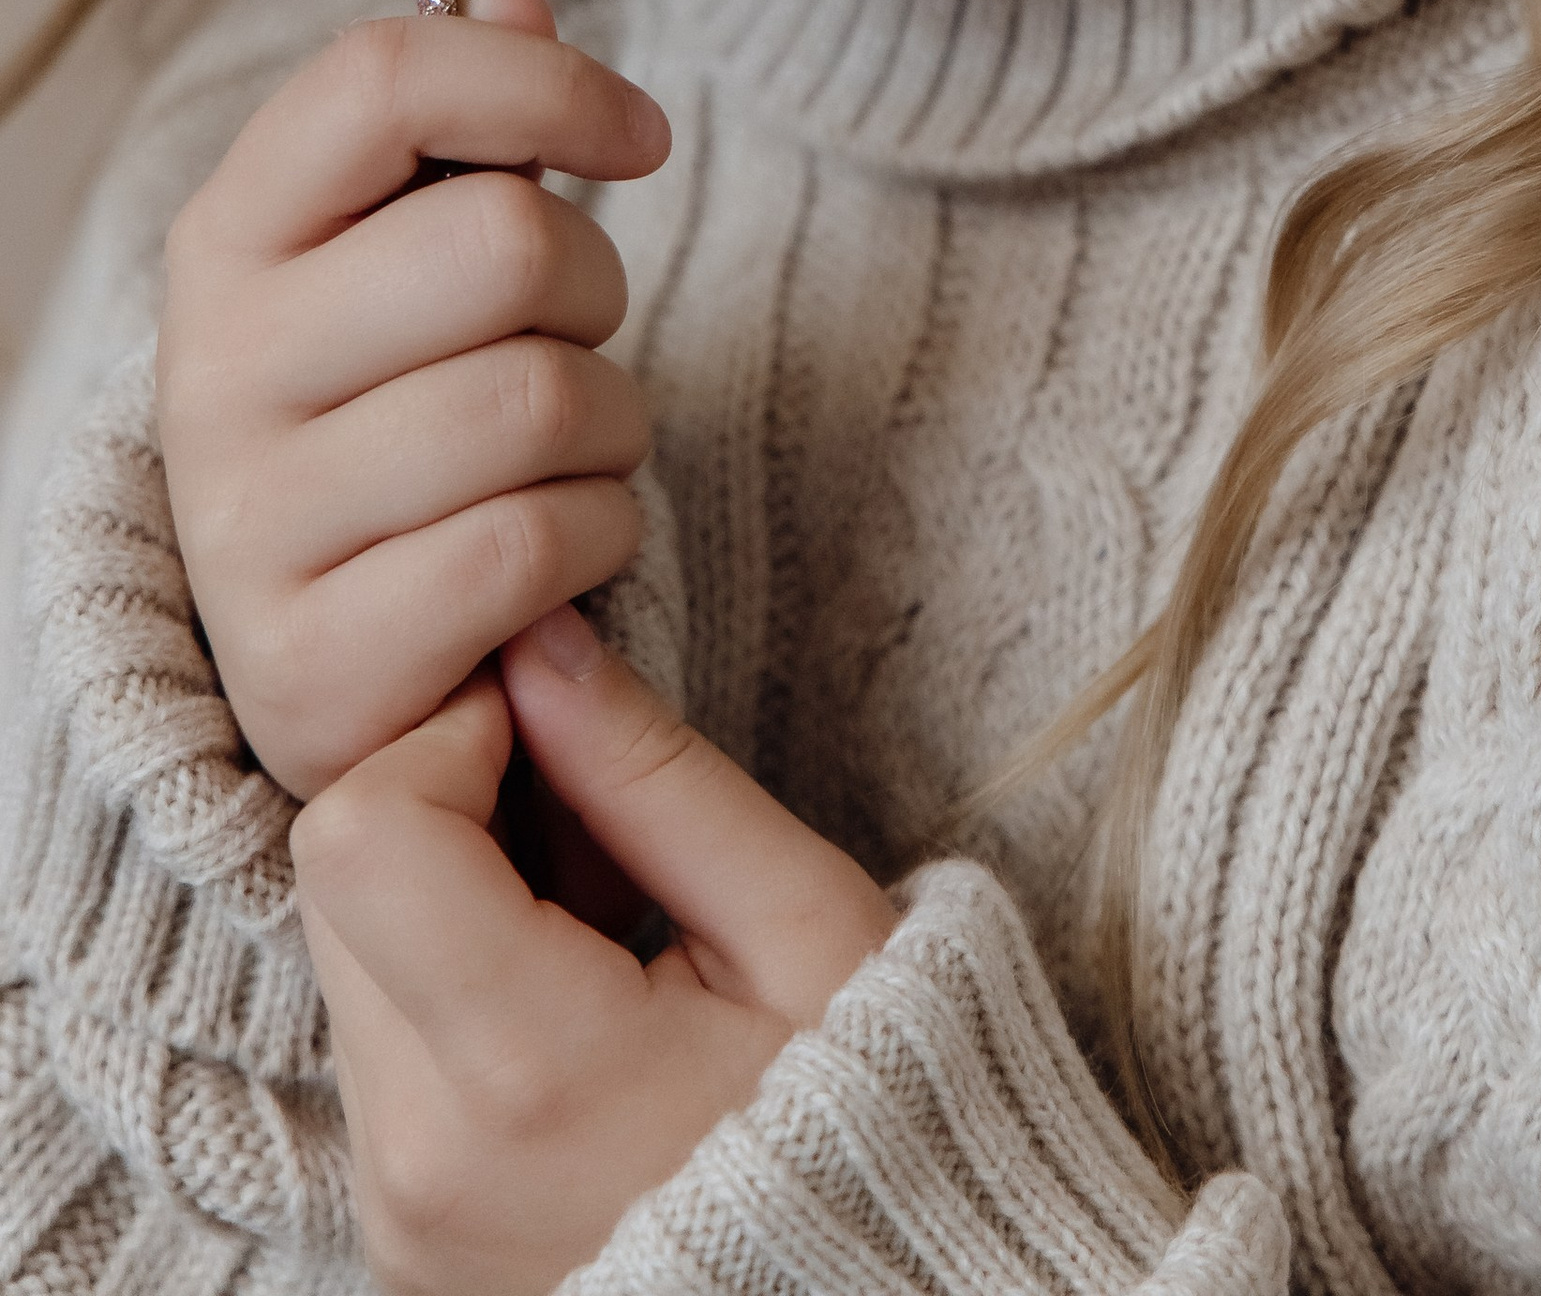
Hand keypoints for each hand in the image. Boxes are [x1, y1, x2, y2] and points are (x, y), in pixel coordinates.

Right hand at [158, 0, 670, 799]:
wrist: (333, 660)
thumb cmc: (398, 415)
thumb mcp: (407, 257)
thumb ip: (463, 123)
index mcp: (229, 236)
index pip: (379, 77)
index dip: (543, 80)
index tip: (637, 134)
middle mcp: (214, 371)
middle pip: (506, 244)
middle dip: (599, 291)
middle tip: (575, 342)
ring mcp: (249, 527)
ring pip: (541, 402)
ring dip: (610, 431)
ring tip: (560, 456)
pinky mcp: (311, 665)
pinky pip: (536, 545)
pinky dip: (596, 540)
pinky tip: (554, 555)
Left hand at [293, 603, 897, 1295]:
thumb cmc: (869, 1110)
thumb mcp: (806, 925)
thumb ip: (654, 776)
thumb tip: (538, 642)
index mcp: (534, 1073)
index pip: (367, 830)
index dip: (453, 736)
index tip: (559, 731)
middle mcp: (425, 1159)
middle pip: (339, 885)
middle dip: (447, 802)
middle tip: (593, 819)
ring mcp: (399, 1212)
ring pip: (348, 958)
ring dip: (447, 892)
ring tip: (597, 914)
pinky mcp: (397, 1231)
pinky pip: (375, 1048)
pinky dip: (449, 983)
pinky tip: (573, 994)